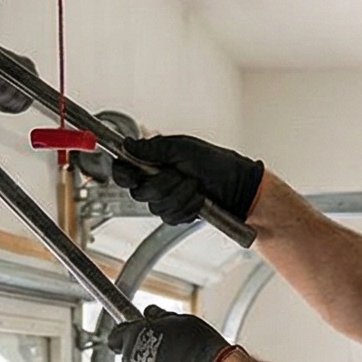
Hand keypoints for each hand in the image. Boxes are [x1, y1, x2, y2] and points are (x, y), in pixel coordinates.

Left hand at [107, 308, 233, 361]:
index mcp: (133, 338)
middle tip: (166, 348)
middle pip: (130, 357)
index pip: (115, 336)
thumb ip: (158, 317)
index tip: (136, 332)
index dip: (126, 334)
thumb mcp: (177, 320)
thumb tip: (151, 314)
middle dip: (143, 353)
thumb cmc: (196, 345)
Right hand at [116, 134, 264, 228]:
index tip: (133, 176)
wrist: (238, 186)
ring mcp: (164, 200)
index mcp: (152, 162)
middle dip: (163, 184)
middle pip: (139, 192)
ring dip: (180, 195)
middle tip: (181, 174)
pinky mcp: (176, 215)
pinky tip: (198, 199)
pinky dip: (188, 207)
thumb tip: (128, 144)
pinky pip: (171, 216)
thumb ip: (154, 149)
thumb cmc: (215, 162)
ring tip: (196, 185)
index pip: (123, 172)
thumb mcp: (183, 148)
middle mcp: (154, 182)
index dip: (123, 175)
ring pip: (156, 206)